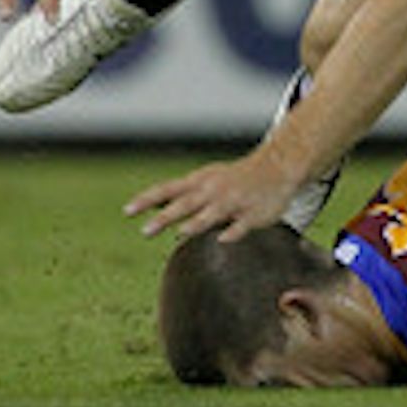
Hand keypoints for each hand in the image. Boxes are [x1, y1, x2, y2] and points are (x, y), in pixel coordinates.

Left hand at [125, 144, 298, 242]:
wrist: (279, 167)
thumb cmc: (235, 177)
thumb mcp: (206, 179)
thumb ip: (179, 194)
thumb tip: (148, 206)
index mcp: (200, 182)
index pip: (168, 190)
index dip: (147, 200)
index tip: (127, 211)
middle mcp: (215, 191)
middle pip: (187, 204)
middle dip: (166, 217)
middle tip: (145, 231)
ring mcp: (235, 202)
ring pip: (214, 213)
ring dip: (197, 222)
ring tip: (182, 232)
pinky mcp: (254, 214)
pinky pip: (242, 225)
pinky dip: (232, 232)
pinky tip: (223, 239)